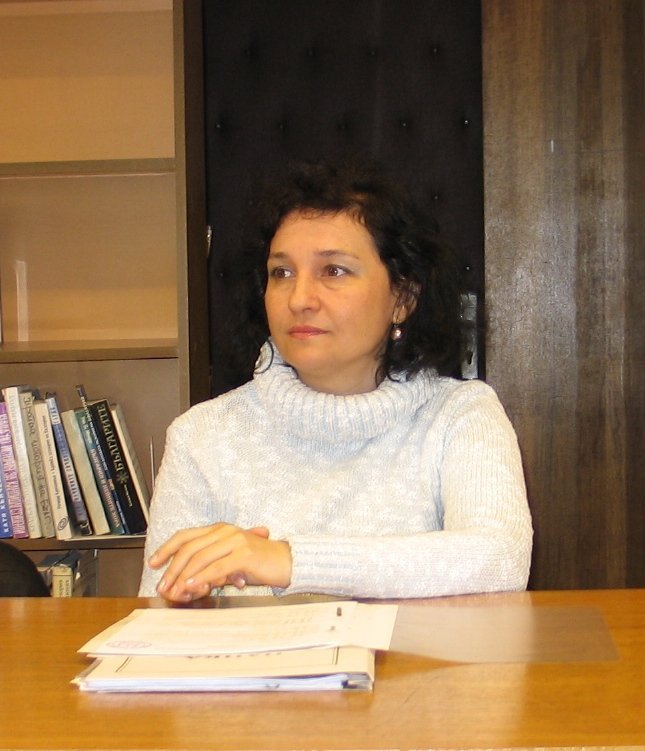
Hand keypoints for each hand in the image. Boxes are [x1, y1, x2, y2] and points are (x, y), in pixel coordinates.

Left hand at [148, 524, 291, 602]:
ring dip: (184, 576)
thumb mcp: (229, 564)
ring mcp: (235, 540)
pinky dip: (201, 577)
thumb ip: (209, 569)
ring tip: (174, 590)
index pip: (186, 535)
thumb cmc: (258, 564)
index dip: (167, 548)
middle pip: (189, 547)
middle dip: (172, 568)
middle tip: (162, 585)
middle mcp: (225, 531)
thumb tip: (186, 584)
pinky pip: (217, 566)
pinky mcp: (244, 554)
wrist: (287, 562)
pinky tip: (192, 586)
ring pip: (200, 557)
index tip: (153, 563)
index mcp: (219, 529)